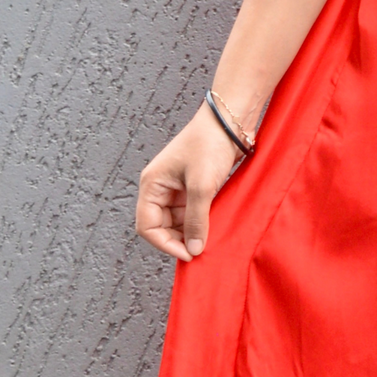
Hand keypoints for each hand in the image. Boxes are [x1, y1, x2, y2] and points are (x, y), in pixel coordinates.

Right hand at [136, 105, 240, 263]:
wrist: (229, 122)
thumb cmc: (209, 145)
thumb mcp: (202, 185)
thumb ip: (196, 220)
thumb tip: (193, 249)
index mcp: (152, 184)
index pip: (147, 226)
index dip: (164, 244)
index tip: (188, 255)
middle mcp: (160, 188)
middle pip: (161, 227)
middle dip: (179, 240)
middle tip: (200, 250)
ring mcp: (177, 189)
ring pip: (178, 222)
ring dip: (191, 232)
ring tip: (209, 238)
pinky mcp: (193, 188)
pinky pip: (191, 213)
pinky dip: (201, 222)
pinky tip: (213, 226)